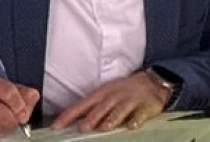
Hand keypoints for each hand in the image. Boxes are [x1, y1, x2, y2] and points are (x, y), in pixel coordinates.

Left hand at [51, 72, 168, 132]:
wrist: (152, 81)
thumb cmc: (123, 91)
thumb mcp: (105, 94)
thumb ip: (90, 107)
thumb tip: (72, 121)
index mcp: (102, 93)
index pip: (82, 105)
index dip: (69, 115)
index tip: (57, 126)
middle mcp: (115, 96)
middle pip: (102, 107)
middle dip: (93, 117)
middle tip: (84, 127)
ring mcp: (131, 100)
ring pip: (120, 110)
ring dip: (112, 118)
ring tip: (105, 127)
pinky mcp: (146, 106)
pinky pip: (141, 114)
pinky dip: (136, 120)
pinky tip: (132, 125)